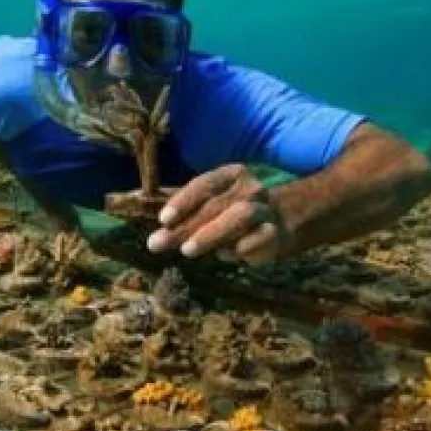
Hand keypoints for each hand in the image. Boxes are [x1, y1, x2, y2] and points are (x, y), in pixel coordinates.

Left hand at [146, 165, 289, 263]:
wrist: (278, 222)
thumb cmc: (232, 212)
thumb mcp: (208, 205)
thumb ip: (183, 213)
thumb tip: (152, 229)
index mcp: (231, 175)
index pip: (205, 183)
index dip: (184, 200)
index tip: (164, 219)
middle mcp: (250, 188)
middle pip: (216, 205)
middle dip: (186, 225)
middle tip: (159, 243)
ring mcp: (264, 209)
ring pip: (239, 217)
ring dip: (211, 234)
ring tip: (187, 250)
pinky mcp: (274, 232)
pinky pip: (256, 238)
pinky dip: (239, 248)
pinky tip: (224, 255)